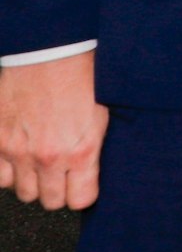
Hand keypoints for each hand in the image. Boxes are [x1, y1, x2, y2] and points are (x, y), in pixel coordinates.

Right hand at [0, 52, 108, 209]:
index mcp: (81, 150)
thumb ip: (91, 149)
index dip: (81, 193)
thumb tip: (87, 174)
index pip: (80, 200)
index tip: (81, 184)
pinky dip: (8, 169)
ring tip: (40, 160)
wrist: (51, 50)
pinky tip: (19, 154)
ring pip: (22, 192)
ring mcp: (18, 151)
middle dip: (57, 189)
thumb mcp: (101, 115)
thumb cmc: (83, 77)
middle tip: (61, 171)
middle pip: (50, 201)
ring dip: (31, 180)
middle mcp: (48, 157)